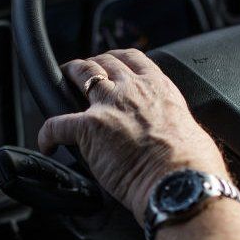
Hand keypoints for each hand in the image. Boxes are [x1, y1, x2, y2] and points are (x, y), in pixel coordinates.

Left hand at [38, 49, 227, 218]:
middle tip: (80, 72)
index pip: (133, 59)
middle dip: (89, 64)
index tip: (110, 62)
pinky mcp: (89, 127)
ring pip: (81, 75)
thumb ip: (172, 124)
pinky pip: (57, 125)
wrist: (180, 180)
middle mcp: (132, 89)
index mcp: (159, 88)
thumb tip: (170, 139)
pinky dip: (47, 134)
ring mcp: (108, 105)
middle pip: (103, 63)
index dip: (116, 58)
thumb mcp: (190, 129)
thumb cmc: (192, 165)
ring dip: (69, 76)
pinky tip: (47, 144)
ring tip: (61, 82)